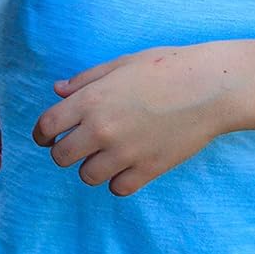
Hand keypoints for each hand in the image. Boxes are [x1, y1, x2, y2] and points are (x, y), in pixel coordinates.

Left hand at [32, 44, 233, 195]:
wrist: (211, 87)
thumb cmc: (167, 68)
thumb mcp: (121, 65)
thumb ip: (86, 80)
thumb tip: (58, 91)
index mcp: (91, 100)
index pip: (47, 126)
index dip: (42, 134)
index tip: (47, 137)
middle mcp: (102, 129)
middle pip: (61, 157)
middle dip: (64, 152)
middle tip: (77, 147)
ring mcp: (125, 152)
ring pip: (87, 176)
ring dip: (91, 168)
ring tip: (106, 156)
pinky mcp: (149, 169)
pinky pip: (118, 188)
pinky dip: (118, 181)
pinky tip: (126, 167)